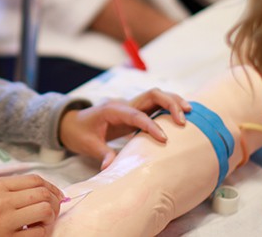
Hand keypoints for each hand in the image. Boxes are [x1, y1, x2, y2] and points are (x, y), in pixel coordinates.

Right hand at [0, 174, 63, 235]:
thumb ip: (11, 189)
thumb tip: (43, 191)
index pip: (35, 180)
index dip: (52, 187)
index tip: (57, 194)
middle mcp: (0, 201)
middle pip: (42, 194)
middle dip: (55, 201)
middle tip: (55, 209)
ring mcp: (4, 221)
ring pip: (44, 211)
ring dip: (50, 217)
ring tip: (44, 222)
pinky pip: (37, 233)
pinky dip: (42, 232)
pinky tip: (35, 232)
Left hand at [59, 88, 191, 168]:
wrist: (71, 123)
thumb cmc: (79, 132)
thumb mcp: (88, 145)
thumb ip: (102, 153)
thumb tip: (109, 167)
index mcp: (112, 109)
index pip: (136, 114)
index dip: (151, 125)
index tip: (164, 138)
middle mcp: (124, 103)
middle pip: (152, 94)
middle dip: (170, 104)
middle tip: (184, 120)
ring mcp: (131, 105)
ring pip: (156, 96)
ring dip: (173, 101)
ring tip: (190, 112)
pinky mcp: (135, 111)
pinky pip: (155, 105)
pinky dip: (170, 107)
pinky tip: (182, 115)